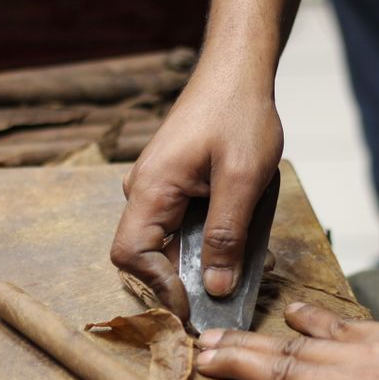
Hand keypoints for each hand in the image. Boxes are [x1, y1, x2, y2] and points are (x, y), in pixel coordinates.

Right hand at [110, 71, 282, 320]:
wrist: (236, 72)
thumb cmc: (238, 113)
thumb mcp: (243, 179)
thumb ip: (227, 236)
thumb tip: (216, 287)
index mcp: (151, 189)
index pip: (132, 255)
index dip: (159, 287)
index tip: (194, 308)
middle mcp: (144, 191)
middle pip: (148, 254)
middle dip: (187, 279)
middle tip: (229, 292)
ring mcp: (157, 187)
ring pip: (169, 242)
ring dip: (204, 260)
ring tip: (246, 267)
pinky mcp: (173, 184)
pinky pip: (182, 224)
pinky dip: (208, 239)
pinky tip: (241, 240)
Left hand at [197, 304, 378, 379]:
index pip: (334, 326)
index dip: (302, 322)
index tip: (283, 315)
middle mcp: (355, 350)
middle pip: (290, 343)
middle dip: (248, 340)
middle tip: (214, 336)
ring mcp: (343, 378)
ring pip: (275, 365)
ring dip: (234, 361)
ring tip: (203, 358)